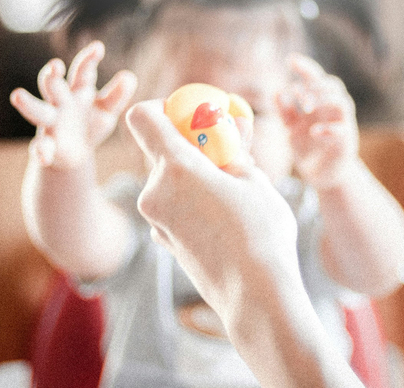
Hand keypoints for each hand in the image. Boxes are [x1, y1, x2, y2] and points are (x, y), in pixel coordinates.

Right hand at [10, 41, 137, 168]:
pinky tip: (43, 155)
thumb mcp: (107, 111)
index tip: (98, 48)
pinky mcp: (47, 145)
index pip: (82, 72)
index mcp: (78, 91)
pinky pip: (41, 146)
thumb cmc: (90, 124)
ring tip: (17, 95)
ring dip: (28, 103)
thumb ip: (117, 95)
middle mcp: (60, 103)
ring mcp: (51, 123)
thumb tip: (129, 76)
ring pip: (37, 110)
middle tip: (54, 66)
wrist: (75, 155)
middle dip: (52, 76)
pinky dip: (40, 150)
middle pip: (53, 86)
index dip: (89, 59)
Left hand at [125, 100, 300, 326]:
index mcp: (176, 168)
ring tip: (232, 187)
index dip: (162, 108)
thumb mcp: (255, 180)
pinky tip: (222, 214)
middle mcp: (154, 192)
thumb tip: (232, 125)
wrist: (255, 296)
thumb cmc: (261, 234)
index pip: (142, 117)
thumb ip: (234, 149)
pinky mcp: (162, 240)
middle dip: (189, 144)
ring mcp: (155, 220)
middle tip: (224, 149)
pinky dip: (190, 199)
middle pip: (159, 149)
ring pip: (168, 179)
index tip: (190, 115)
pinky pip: (171, 205)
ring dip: (193, 173)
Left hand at [277, 54, 358, 189]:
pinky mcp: (346, 143)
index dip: (306, 67)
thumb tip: (276, 92)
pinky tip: (313, 132)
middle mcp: (334, 110)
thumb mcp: (292, 128)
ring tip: (305, 107)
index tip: (290, 60)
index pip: (317, 78)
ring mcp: (343, 125)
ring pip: (342, 102)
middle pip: (333, 85)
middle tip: (297, 92)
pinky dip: (328, 129)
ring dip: (324, 100)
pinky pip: (342, 131)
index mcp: (321, 103)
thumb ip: (285, 111)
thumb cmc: (309, 148)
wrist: (323, 175)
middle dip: (315, 85)